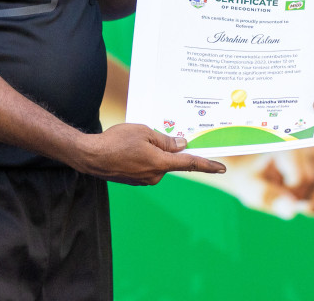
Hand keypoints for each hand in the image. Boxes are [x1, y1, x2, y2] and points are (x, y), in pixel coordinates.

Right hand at [73, 123, 225, 185]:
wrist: (91, 157)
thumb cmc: (116, 141)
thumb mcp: (143, 132)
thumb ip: (165, 140)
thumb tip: (181, 145)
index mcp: (160, 163)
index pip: (189, 163)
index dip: (207, 164)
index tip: (222, 167)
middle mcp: (155, 175)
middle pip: (171, 160)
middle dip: (166, 147)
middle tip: (148, 135)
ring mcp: (145, 180)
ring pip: (159, 162)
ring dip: (153, 151)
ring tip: (132, 141)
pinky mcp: (136, 180)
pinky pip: (148, 166)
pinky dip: (144, 157)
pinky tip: (129, 149)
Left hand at [255, 146, 313, 216]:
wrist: (260, 166)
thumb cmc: (253, 177)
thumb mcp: (251, 187)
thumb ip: (268, 197)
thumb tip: (291, 212)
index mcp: (290, 144)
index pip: (304, 178)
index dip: (292, 198)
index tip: (280, 198)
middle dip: (313, 204)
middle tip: (296, 206)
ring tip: (309, 206)